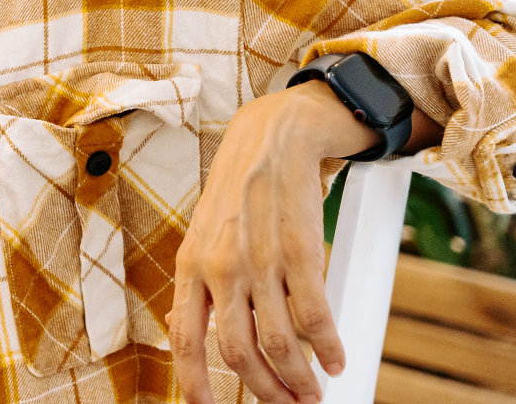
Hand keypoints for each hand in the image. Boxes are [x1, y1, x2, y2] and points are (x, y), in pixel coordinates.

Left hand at [169, 81, 376, 403]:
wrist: (272, 138)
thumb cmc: (237, 190)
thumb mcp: (201, 234)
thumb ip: (195, 282)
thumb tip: (180, 324)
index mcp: (190, 265)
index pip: (185, 338)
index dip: (194, 383)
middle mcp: (221, 267)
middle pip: (239, 353)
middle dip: (265, 391)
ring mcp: (261, 260)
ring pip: (280, 344)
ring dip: (300, 380)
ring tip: (312, 393)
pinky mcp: (301, 252)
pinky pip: (316, 317)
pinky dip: (328, 347)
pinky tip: (335, 359)